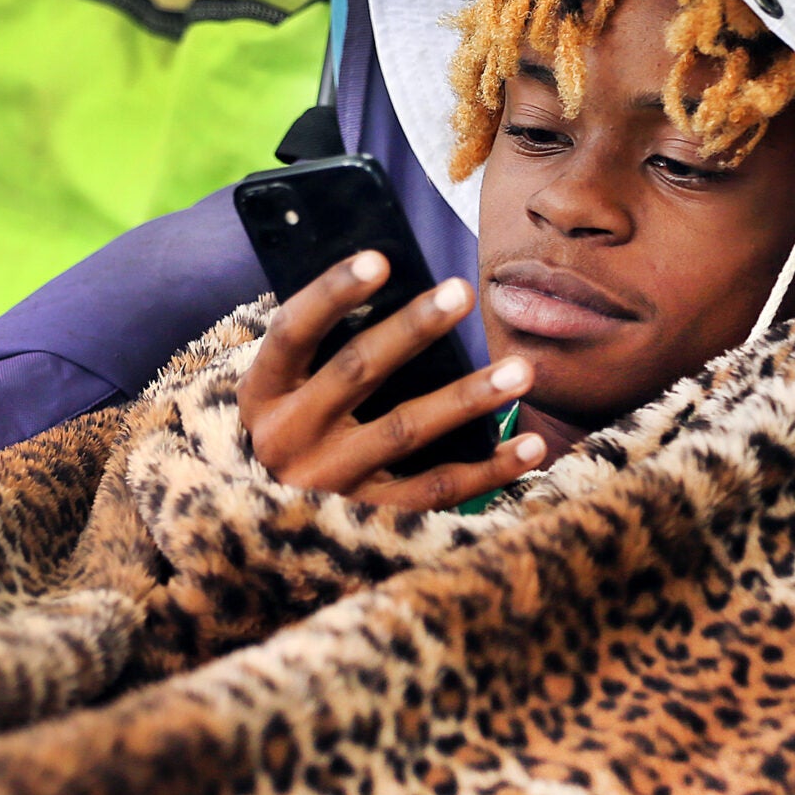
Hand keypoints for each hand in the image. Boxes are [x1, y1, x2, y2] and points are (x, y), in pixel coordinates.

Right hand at [237, 252, 549, 511]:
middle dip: (413, 328)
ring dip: (468, 397)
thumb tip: (393, 286)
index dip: (332, 293)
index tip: (380, 259)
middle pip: (357, 371)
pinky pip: (436, 491)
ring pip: (406, 430)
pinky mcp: (368, 521)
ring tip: (521, 370)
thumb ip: (323, 351)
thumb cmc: (295, 437)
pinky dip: (488, 470)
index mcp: (263, 394)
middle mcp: (287, 438)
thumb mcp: (285, 396)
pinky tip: (531, 445)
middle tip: (463, 291)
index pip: (293, 331)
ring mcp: (328, 483)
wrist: (268, 535)